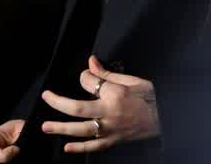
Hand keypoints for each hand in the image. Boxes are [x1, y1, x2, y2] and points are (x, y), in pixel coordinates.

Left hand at [40, 55, 160, 154]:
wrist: (164, 118)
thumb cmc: (150, 97)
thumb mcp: (133, 80)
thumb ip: (108, 74)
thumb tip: (91, 62)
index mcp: (115, 93)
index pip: (90, 83)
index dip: (84, 77)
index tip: (84, 75)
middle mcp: (109, 112)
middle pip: (77, 109)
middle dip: (58, 103)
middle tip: (46, 97)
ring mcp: (110, 129)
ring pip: (80, 130)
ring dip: (61, 128)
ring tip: (45, 126)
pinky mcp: (113, 140)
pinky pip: (93, 146)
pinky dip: (79, 147)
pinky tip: (66, 147)